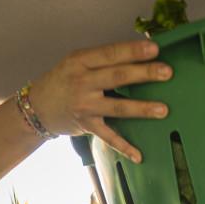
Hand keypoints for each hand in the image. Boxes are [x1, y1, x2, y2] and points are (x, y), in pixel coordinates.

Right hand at [27, 40, 171, 162]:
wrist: (37, 107)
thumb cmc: (63, 80)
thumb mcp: (77, 62)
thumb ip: (103, 59)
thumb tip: (138, 54)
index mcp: (81, 61)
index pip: (110, 53)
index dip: (133, 51)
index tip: (155, 48)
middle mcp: (82, 83)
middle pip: (117, 76)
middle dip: (144, 74)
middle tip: (167, 72)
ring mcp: (85, 106)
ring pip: (118, 107)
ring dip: (142, 109)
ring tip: (163, 110)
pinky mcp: (87, 126)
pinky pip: (108, 137)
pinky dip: (124, 147)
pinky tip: (139, 155)